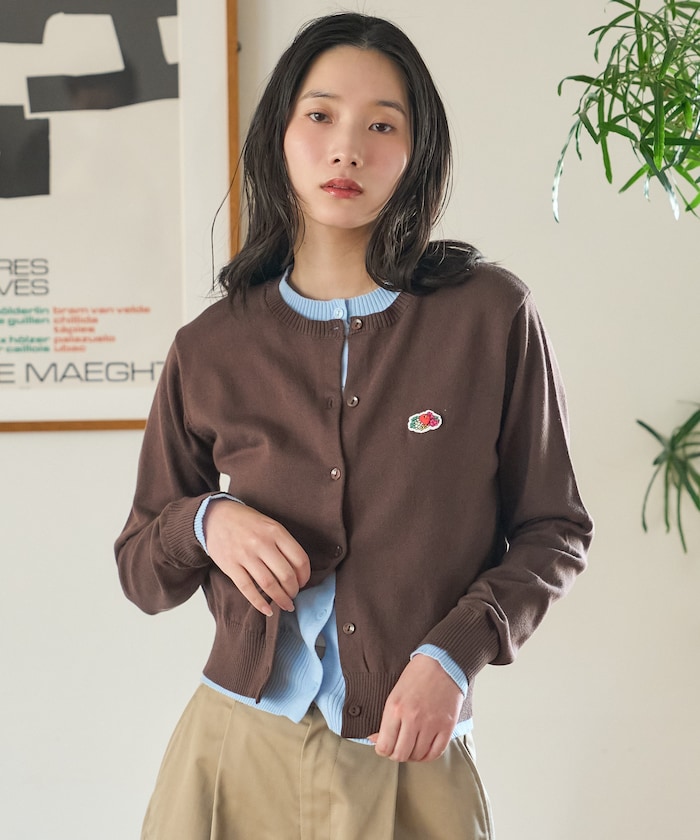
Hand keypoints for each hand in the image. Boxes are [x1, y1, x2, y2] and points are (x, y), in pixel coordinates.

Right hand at [204, 500, 309, 615]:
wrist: (215, 516)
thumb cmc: (247, 522)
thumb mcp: (269, 524)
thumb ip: (283, 543)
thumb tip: (297, 570)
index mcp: (276, 531)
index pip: (300, 559)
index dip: (305, 575)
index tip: (303, 582)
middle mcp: (262, 543)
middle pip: (286, 575)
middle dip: (294, 590)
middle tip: (294, 595)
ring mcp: (245, 555)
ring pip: (269, 584)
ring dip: (281, 599)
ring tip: (286, 605)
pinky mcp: (230, 566)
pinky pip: (248, 589)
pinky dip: (259, 603)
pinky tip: (267, 610)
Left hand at [368, 654, 462, 761]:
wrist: (442, 663)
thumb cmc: (417, 675)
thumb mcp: (394, 693)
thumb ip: (386, 719)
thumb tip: (377, 739)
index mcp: (395, 708)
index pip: (384, 746)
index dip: (382, 750)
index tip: (385, 746)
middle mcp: (412, 718)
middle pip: (400, 755)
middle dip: (396, 754)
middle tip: (398, 747)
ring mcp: (431, 724)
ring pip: (418, 756)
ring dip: (413, 755)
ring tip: (412, 746)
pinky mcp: (447, 726)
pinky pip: (436, 753)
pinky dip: (428, 755)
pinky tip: (425, 749)